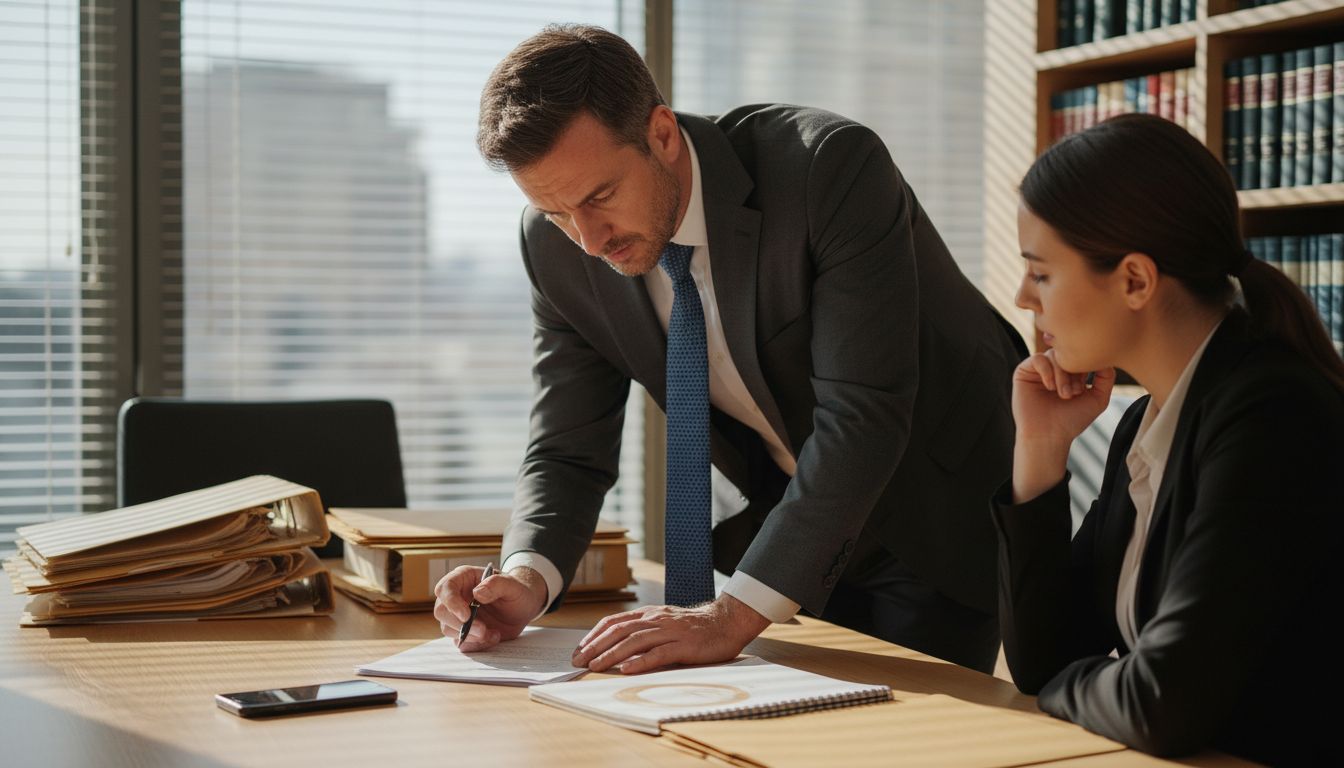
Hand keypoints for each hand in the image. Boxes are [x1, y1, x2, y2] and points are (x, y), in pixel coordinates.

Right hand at [432, 565, 547, 651]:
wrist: (522, 608)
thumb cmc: (516, 592)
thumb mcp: (512, 585)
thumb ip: (496, 584)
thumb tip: (478, 593)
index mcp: (463, 578)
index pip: (445, 588)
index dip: (451, 602)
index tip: (466, 616)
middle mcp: (456, 596)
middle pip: (441, 611)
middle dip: (460, 624)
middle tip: (483, 629)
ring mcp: (457, 615)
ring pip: (448, 629)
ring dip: (470, 636)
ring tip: (493, 633)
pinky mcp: (464, 631)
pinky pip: (461, 643)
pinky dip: (476, 644)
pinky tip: (493, 637)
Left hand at [570, 594, 770, 673]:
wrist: (727, 622)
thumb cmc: (695, 628)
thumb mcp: (665, 625)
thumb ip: (645, 632)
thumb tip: (618, 648)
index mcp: (650, 615)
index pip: (614, 622)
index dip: (594, 635)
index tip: (579, 650)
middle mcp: (657, 620)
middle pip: (619, 631)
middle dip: (596, 646)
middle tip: (579, 661)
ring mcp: (671, 631)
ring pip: (635, 641)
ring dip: (612, 654)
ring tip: (595, 666)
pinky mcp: (685, 645)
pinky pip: (660, 653)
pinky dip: (642, 661)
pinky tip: (628, 670)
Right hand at [1011, 350, 1114, 501]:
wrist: (1048, 436)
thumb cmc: (1071, 420)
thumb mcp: (1098, 398)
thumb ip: (1106, 377)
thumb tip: (1105, 357)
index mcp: (1071, 373)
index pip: (1081, 355)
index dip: (1086, 367)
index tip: (1085, 388)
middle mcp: (1055, 369)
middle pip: (1067, 353)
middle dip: (1074, 370)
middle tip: (1076, 392)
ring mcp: (1039, 370)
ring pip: (1054, 355)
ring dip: (1062, 374)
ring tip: (1064, 394)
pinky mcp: (1023, 372)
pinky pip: (1037, 358)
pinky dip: (1048, 371)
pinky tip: (1050, 388)